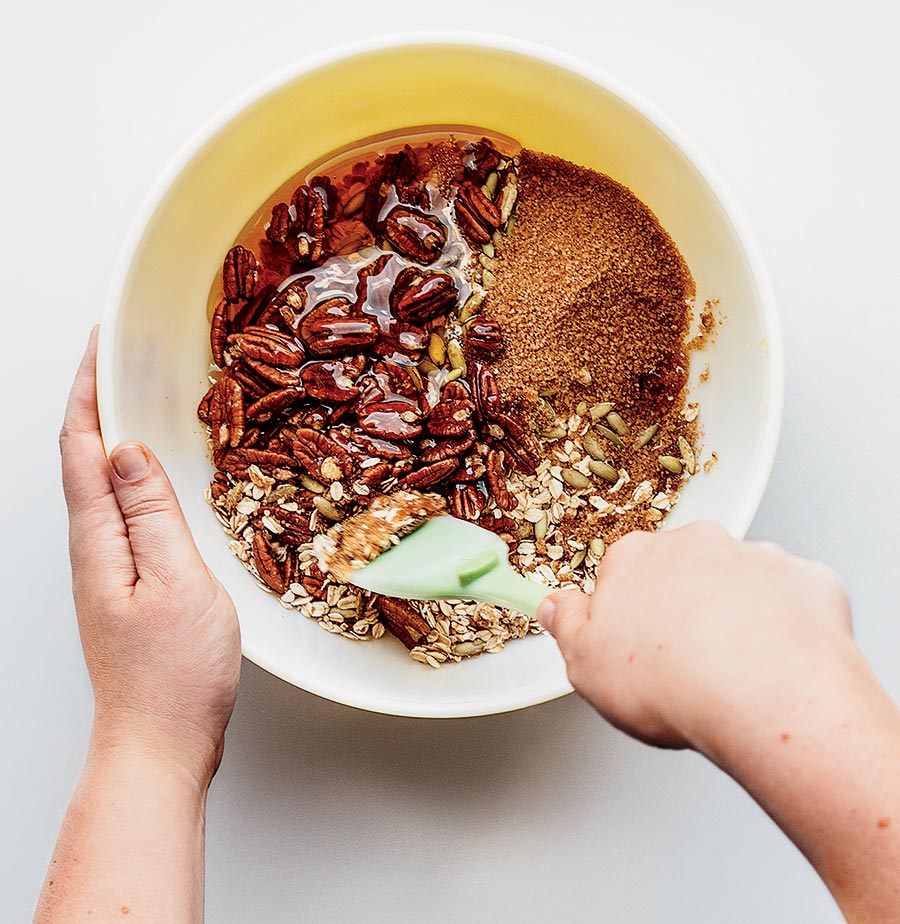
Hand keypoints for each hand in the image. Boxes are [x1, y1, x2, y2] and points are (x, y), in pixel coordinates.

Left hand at [59, 328, 240, 785]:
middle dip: (94, 400)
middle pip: (82, 460)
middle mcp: (93, 550)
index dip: (88, 392)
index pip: (81, 449)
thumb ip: (152, 514)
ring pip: (101, 484)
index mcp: (100, 542)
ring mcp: (107, 568)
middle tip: (119, 358)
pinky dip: (131, 475)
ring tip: (134, 397)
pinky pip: (123, 511)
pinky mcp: (127, 583)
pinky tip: (152, 474)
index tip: (101, 345)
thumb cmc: (174, 673)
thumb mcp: (176, 583)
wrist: (161, 740)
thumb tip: (128, 450)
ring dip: (110, 434)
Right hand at [537, 521, 852, 753]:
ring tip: (734, 670)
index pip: (621, 573)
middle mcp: (694, 544)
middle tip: (682, 662)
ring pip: (738, 581)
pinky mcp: (805, 579)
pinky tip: (777, 662)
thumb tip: (553, 607)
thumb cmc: (673, 682)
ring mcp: (753, 557)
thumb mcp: (585, 664)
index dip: (625, 613)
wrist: (765, 696)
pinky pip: (792, 597)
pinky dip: (786, 623)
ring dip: (735, 612)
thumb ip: (566, 626)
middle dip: (681, 606)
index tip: (630, 642)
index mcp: (635, 558)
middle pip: (681, 570)